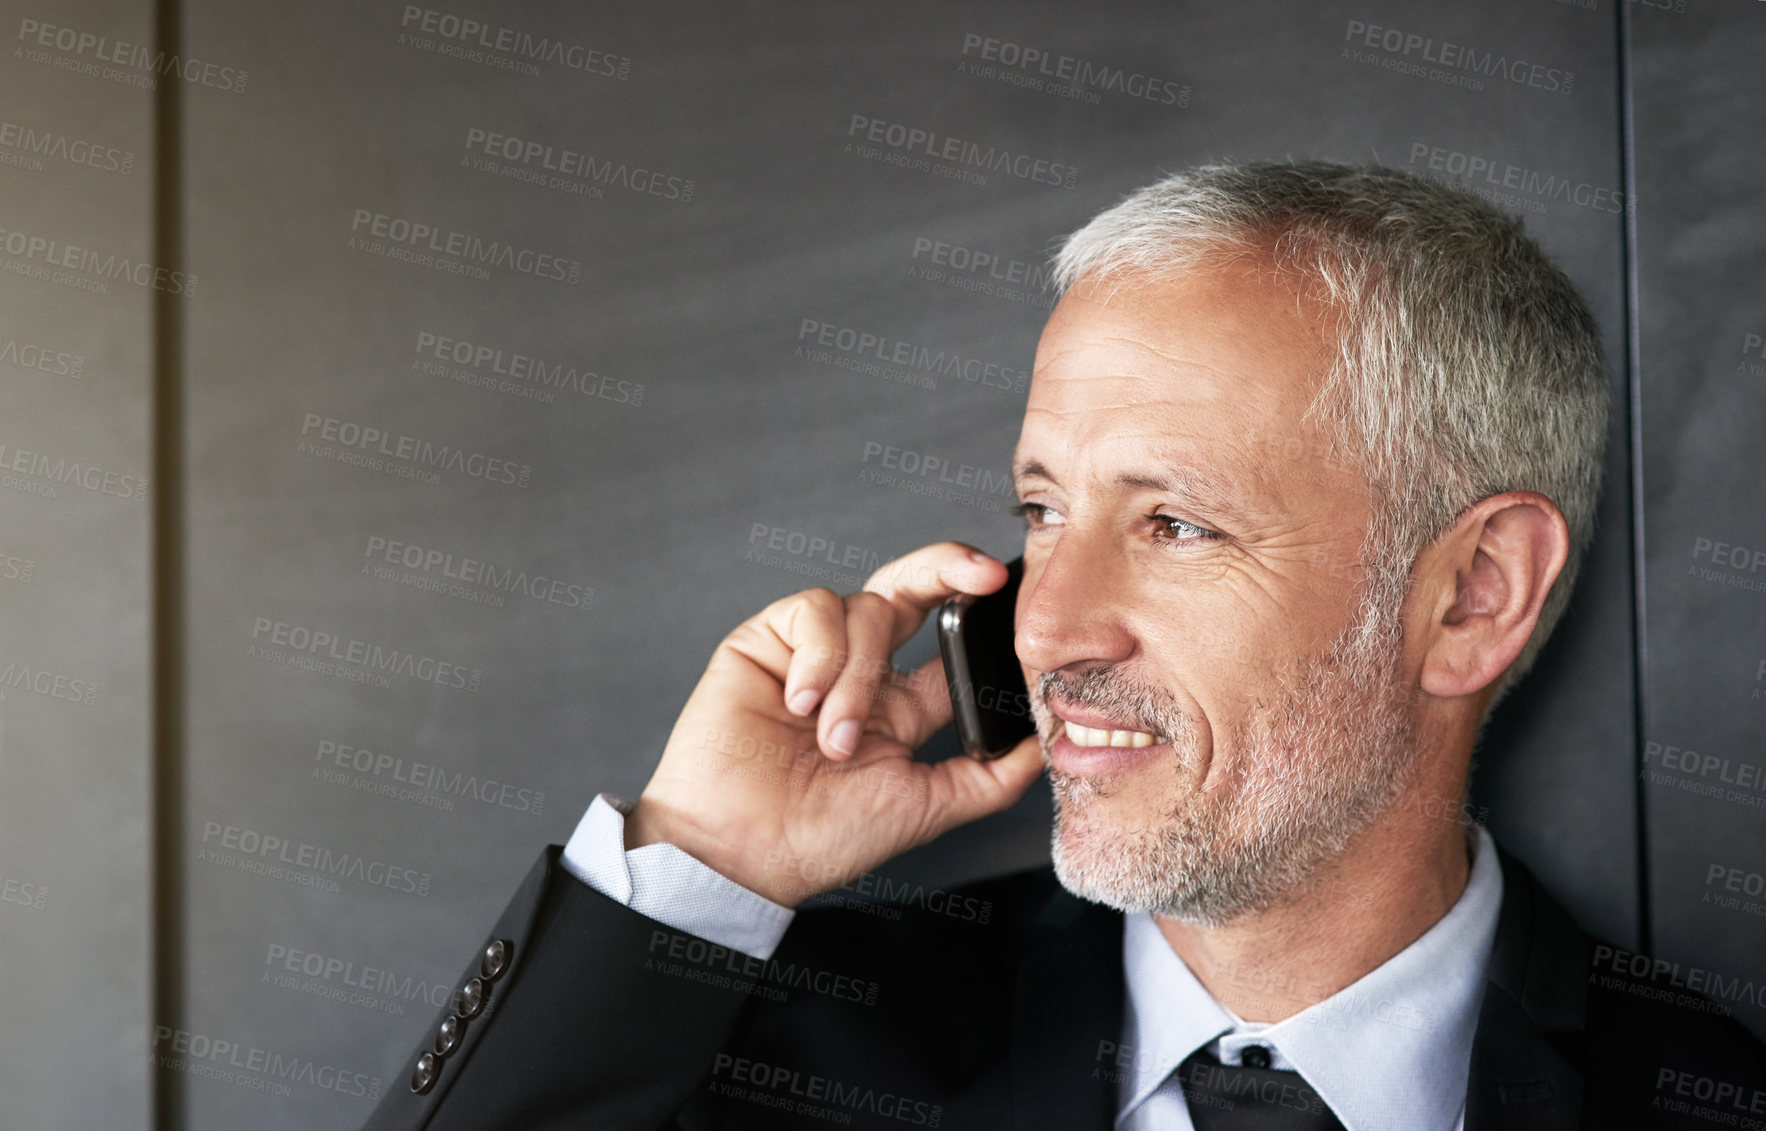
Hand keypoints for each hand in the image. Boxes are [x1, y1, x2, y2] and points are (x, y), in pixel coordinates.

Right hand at [624, 542, 1043, 905]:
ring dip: (858, 675)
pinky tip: (799, 702)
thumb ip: (987, 779)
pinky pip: (813, 610)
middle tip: (980, 573)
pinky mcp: (766, 641)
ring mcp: (812, 652)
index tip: (1007, 597)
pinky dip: (818, 656)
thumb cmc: (821, 838)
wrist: (742, 852)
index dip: (978, 613)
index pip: (948, 639)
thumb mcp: (924, 807)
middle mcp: (858, 670)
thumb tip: (1045, 750)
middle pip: (910, 588)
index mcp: (898, 706)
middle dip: (948, 566)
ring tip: (833, 736)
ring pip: (866, 607)